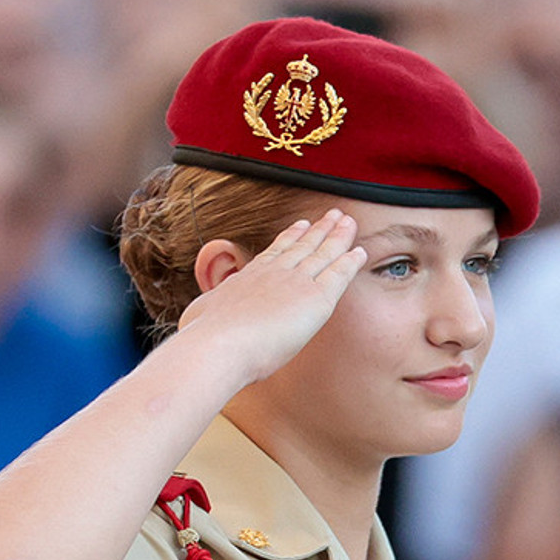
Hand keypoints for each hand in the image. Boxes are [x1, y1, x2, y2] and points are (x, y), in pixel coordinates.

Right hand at [177, 208, 366, 384]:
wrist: (217, 345)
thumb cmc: (202, 338)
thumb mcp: (199, 315)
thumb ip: (208, 310)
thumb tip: (199, 313)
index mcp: (247, 277)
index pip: (275, 254)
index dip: (290, 238)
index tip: (301, 225)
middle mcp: (273, 273)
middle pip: (302, 246)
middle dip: (318, 230)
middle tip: (332, 214)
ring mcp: (295, 283)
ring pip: (322, 254)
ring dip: (337, 236)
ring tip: (349, 221)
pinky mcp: (315, 299)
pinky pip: (338, 276)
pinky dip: (350, 262)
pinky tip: (359, 252)